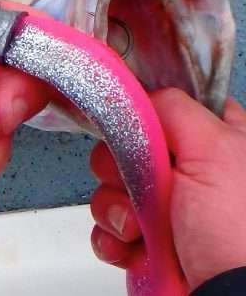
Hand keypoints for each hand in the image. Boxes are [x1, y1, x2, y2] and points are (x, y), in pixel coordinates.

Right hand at [89, 88, 245, 289]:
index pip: (168, 107)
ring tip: (140, 228)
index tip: (132, 125)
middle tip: (142, 184)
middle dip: (119, 168)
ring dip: (115, 209)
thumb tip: (135, 93)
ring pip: (111, 188)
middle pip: (127, 146)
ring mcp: (167, 210)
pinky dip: (112, 238)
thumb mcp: (214, 150)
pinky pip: (106, 227)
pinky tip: (133, 246)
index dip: (142, 112)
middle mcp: (191, 174)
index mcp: (217, 143)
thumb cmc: (240, 234)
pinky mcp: (145, 242)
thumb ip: (173, 109)